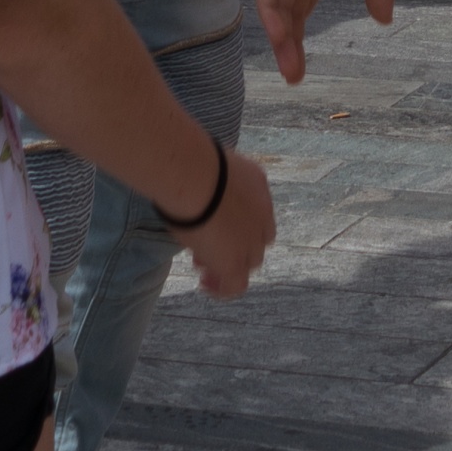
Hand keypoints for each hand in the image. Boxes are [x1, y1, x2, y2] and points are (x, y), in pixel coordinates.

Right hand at [169, 146, 277, 299]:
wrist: (194, 175)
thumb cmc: (189, 161)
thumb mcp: (206, 167)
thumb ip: (208, 179)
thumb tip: (188, 181)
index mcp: (257, 184)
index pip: (256, 211)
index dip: (239, 223)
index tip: (214, 224)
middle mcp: (262, 213)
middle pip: (257, 238)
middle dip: (234, 245)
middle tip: (206, 247)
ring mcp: (252, 239)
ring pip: (250, 261)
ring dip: (228, 265)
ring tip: (204, 270)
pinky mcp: (236, 261)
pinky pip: (235, 285)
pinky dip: (222, 288)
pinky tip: (205, 284)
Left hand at [252, 0, 403, 81]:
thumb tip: (383, 20)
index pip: (306, 3)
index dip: (301, 35)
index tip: (302, 69)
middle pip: (288, 7)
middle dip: (288, 43)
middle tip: (293, 76)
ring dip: (280, 32)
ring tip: (290, 64)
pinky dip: (271, 7)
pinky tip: (280, 32)